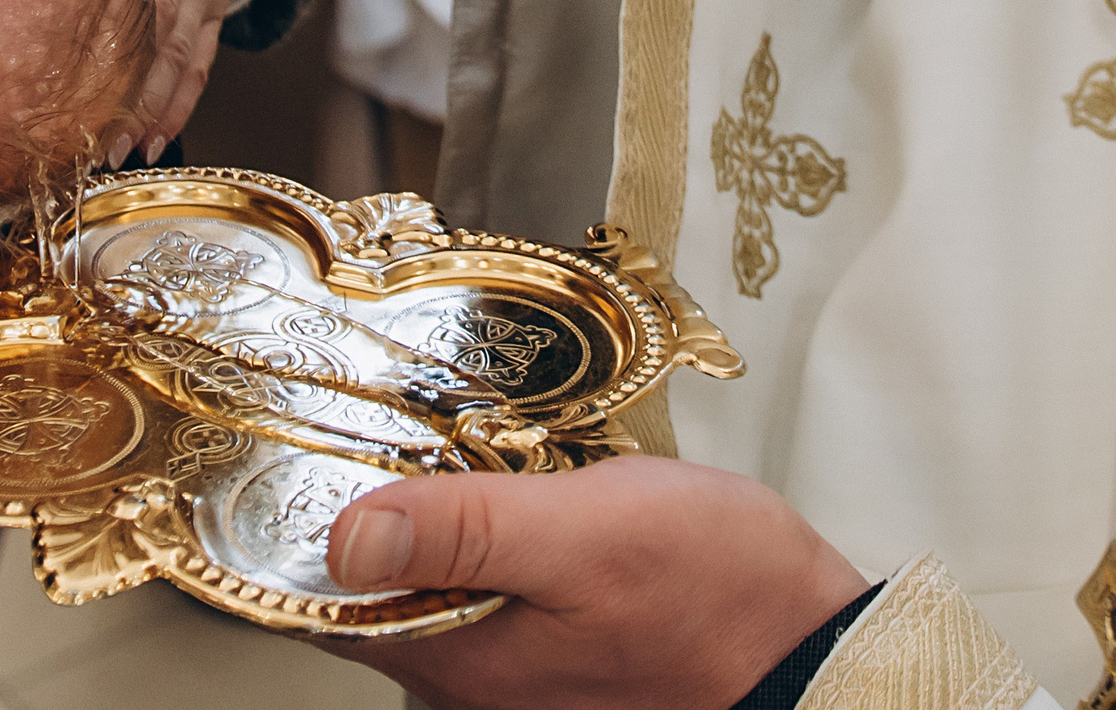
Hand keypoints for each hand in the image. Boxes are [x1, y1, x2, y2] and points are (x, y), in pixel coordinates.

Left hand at [19, 0, 232, 156]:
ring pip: (175, 51)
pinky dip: (180, 98)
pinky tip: (154, 138)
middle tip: (81, 139)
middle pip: (145, 24)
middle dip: (118, 87)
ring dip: (146, 106)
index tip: (46, 55)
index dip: (85, 5)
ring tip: (113, 154)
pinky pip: (201, 54)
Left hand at [324, 457, 871, 709]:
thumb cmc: (721, 594)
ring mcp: (503, 680)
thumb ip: (461, 530)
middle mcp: (463, 687)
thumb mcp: (583, 531)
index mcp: (454, 660)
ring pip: (422, 582)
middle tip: (408, 431)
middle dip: (373, 502)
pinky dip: (481, 538)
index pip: (314, 594)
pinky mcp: (543, 660)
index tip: (303, 445)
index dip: (296, 515)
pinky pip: (475, 592)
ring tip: (474, 455)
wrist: (819, 649)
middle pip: (362, 584)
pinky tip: (518, 496)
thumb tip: (346, 535)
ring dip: (432, 516)